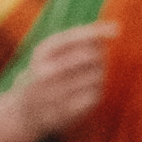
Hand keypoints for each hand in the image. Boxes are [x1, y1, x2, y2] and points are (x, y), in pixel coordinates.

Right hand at [0, 20, 116, 141]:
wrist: (25, 111)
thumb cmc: (46, 74)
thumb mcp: (51, 53)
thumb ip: (78, 40)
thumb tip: (114, 29)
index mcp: (43, 53)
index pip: (74, 37)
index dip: (97, 32)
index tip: (116, 29)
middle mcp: (47, 72)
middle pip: (90, 56)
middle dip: (100, 56)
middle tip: (96, 60)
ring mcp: (56, 93)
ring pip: (97, 76)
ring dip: (99, 74)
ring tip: (88, 77)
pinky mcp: (67, 111)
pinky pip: (96, 95)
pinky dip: (97, 91)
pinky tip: (86, 92)